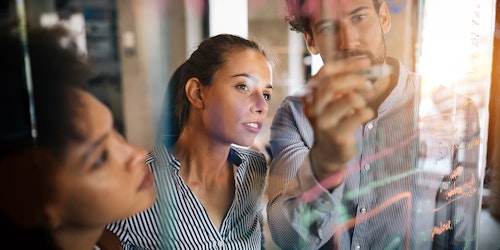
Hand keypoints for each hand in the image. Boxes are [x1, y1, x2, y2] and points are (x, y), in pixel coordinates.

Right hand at [302, 59, 374, 187]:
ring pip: (349, 99)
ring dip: (361, 98)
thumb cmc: (335, 122)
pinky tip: (365, 115)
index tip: (365, 61)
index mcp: (312, 95)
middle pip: (334, 84)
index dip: (346, 64)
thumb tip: (371, 67)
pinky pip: (358, 115)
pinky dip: (366, 112)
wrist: (328, 154)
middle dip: (356, 79)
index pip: (325, 71)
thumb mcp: (335, 101)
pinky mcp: (336, 134)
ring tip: (361, 105)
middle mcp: (314, 107)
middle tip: (369, 82)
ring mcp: (324, 122)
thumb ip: (346, 85)